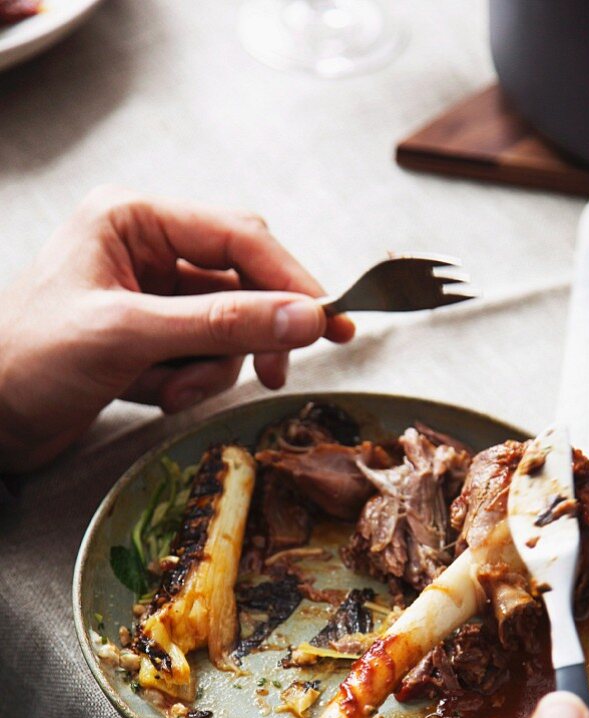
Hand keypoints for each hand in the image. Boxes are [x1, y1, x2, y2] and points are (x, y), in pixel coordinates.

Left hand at [0, 186, 353, 471]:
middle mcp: (146, 249)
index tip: (328, 322)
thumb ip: (221, 325)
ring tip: (171, 393)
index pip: (239, 236)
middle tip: (275, 372)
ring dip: (210, 368)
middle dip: (249, 332)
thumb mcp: (129, 336)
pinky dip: (190, 382)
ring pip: (227, 326)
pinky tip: (155, 397)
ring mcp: (150, 295)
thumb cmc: (27, 361)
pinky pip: (203, 354)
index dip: (289, 280)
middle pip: (241, 281)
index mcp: (133, 218)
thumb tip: (304, 318)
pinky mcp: (151, 337)